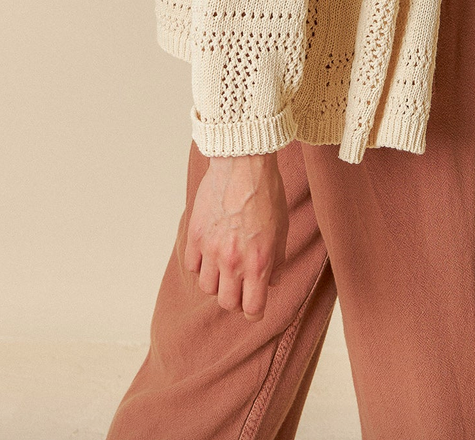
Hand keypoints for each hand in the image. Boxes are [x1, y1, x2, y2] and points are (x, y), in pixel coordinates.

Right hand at [185, 151, 288, 319]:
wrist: (243, 164)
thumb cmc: (267, 193)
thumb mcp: (282, 230)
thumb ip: (276, 261)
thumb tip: (271, 282)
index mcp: (258, 263)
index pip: (252, 309)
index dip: (255, 311)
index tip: (255, 306)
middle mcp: (233, 261)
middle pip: (227, 303)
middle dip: (236, 299)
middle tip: (240, 287)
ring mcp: (211, 249)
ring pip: (207, 287)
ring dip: (217, 282)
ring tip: (224, 266)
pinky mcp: (195, 235)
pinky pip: (192, 266)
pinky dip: (200, 265)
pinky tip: (210, 252)